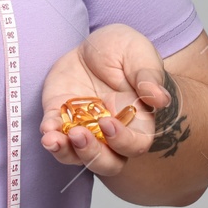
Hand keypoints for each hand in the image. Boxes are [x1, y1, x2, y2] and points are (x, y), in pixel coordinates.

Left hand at [38, 23, 172, 176]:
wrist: (93, 45)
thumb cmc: (124, 51)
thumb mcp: (138, 53)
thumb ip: (148, 76)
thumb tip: (161, 99)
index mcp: (137, 121)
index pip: (135, 145)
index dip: (122, 141)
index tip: (107, 122)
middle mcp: (110, 133)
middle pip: (107, 162)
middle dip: (91, 154)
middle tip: (78, 135)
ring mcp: (83, 128)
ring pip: (76, 156)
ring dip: (65, 152)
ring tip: (52, 139)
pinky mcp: (60, 118)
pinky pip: (54, 134)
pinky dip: (49, 134)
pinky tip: (46, 129)